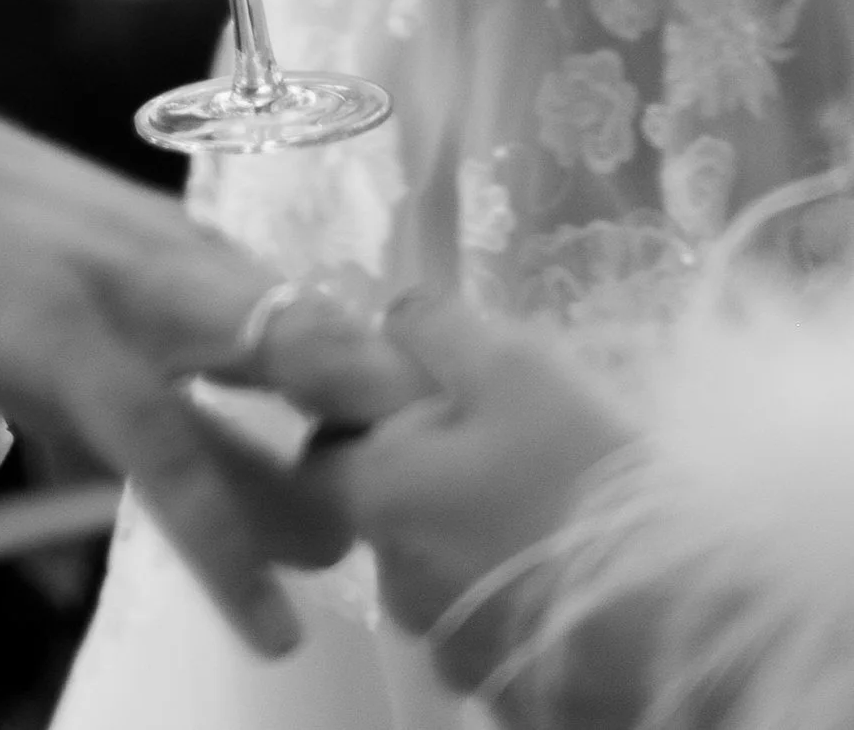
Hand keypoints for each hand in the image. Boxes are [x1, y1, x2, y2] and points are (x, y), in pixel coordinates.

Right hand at [0, 53, 415, 655]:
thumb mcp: (43, 299)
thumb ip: (112, 375)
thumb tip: (162, 456)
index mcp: (165, 239)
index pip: (299, 311)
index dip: (376, 383)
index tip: (446, 451)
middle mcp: (164, 256)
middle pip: (313, 341)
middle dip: (389, 426)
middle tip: (463, 512)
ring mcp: (119, 293)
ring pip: (264, 390)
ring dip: (331, 485)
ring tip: (398, 572)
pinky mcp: (61, 338)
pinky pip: (165, 454)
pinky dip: (222, 536)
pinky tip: (264, 610)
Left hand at [311, 296, 638, 719]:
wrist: (689, 621)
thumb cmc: (586, 479)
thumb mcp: (513, 366)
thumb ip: (434, 328)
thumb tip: (393, 316)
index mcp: (381, 502)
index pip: (319, 460)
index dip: (355, 424)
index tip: (421, 405)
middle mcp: (398, 587)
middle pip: (389, 516)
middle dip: (429, 481)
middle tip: (507, 450)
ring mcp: (456, 651)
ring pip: (444, 575)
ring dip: (477, 543)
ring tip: (554, 511)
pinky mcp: (512, 695)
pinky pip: (497, 630)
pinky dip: (521, 600)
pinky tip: (576, 574)